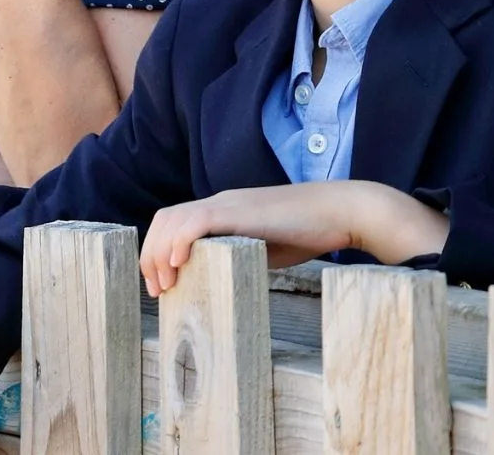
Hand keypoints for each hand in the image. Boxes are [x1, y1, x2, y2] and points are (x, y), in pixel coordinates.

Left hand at [138, 181, 449, 296]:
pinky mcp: (242, 211)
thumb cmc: (309, 232)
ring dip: (161, 252)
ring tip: (164, 283)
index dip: (157, 251)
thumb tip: (219, 281)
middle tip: (156, 290)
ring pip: (174, 220)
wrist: (342, 211)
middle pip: (165, 220)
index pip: (173, 223)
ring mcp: (229, 204)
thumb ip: (239, 256)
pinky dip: (181, 240)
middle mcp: (219, 203)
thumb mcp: (264, 248)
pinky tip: (179, 262)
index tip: (160, 284)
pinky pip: (198, 220)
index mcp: (221, 211)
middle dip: (151, 256)